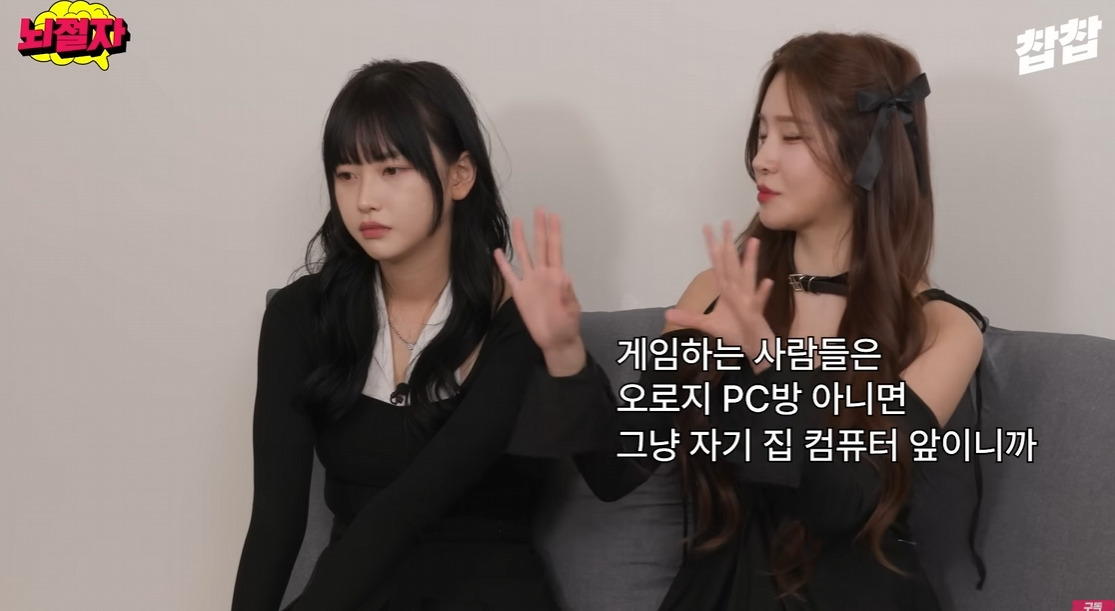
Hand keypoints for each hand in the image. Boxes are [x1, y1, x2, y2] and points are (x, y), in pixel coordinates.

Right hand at [494, 208, 584, 375]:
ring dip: (520, 239)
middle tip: (539, 209)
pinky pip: (509, 275)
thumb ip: (566, 294)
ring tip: (517, 221)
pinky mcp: (519, 293)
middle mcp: (542, 274)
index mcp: (556, 276)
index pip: (555, 249)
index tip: (553, 215)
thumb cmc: (567, 324)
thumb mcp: (570, 310)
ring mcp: (530, 282)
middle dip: (539, 228)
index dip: (554, 232)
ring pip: (524, 256)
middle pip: (540, 246)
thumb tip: (565, 277)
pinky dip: (503, 264)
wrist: (555, 339)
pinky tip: (497, 252)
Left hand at [664, 222, 776, 370]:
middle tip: (727, 222)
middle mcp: (737, 290)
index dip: (712, 246)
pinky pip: (759, 302)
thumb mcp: (707, 325)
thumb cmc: (735, 332)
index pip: (718, 264)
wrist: (754, 346)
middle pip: (731, 263)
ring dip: (750, 260)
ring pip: (748, 277)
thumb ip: (689, 317)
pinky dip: (762, 293)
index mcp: (727, 289)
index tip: (707, 227)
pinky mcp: (756, 314)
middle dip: (728, 244)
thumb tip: (667, 313)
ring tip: (752, 241)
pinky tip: (767, 282)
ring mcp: (747, 300)